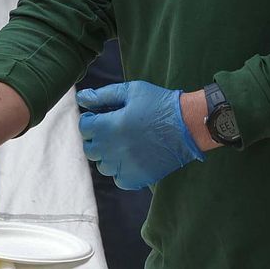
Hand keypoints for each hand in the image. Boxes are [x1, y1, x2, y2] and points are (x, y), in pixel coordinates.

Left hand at [77, 81, 204, 190]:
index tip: (104, 116)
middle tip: (114, 129)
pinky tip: (132, 157)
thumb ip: (103, 96)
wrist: (188, 126)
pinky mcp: (137, 178)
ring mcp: (124, 166)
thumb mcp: (131, 91)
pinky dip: (121, 170)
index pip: (84, 127)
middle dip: (97, 137)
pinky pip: (118, 179)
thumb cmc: (159, 104)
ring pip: (103, 165)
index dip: (92, 119)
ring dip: (108, 155)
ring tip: (124, 143)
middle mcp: (113, 149)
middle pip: (90, 148)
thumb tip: (81, 98)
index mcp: (108, 126)